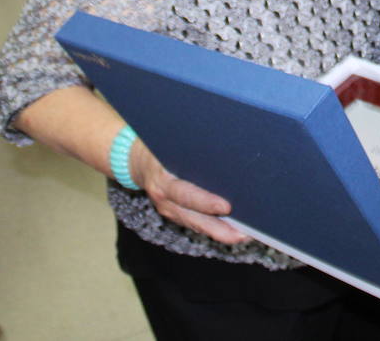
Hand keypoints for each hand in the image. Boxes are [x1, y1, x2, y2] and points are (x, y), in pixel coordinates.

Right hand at [129, 139, 249, 244]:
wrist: (135, 161)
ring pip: (195, 225)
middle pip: (193, 218)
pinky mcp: (173, 213)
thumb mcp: (170, 143)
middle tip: (243, 234)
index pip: (185, 194)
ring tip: (243, 236)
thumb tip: (223, 145)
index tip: (227, 207)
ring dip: (220, 233)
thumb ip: (190, 148)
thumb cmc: (159, 147)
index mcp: (163, 180)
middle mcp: (164, 199)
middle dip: (219, 229)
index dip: (205, 202)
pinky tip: (231, 231)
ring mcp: (168, 209)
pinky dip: (212, 229)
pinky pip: (194, 223)